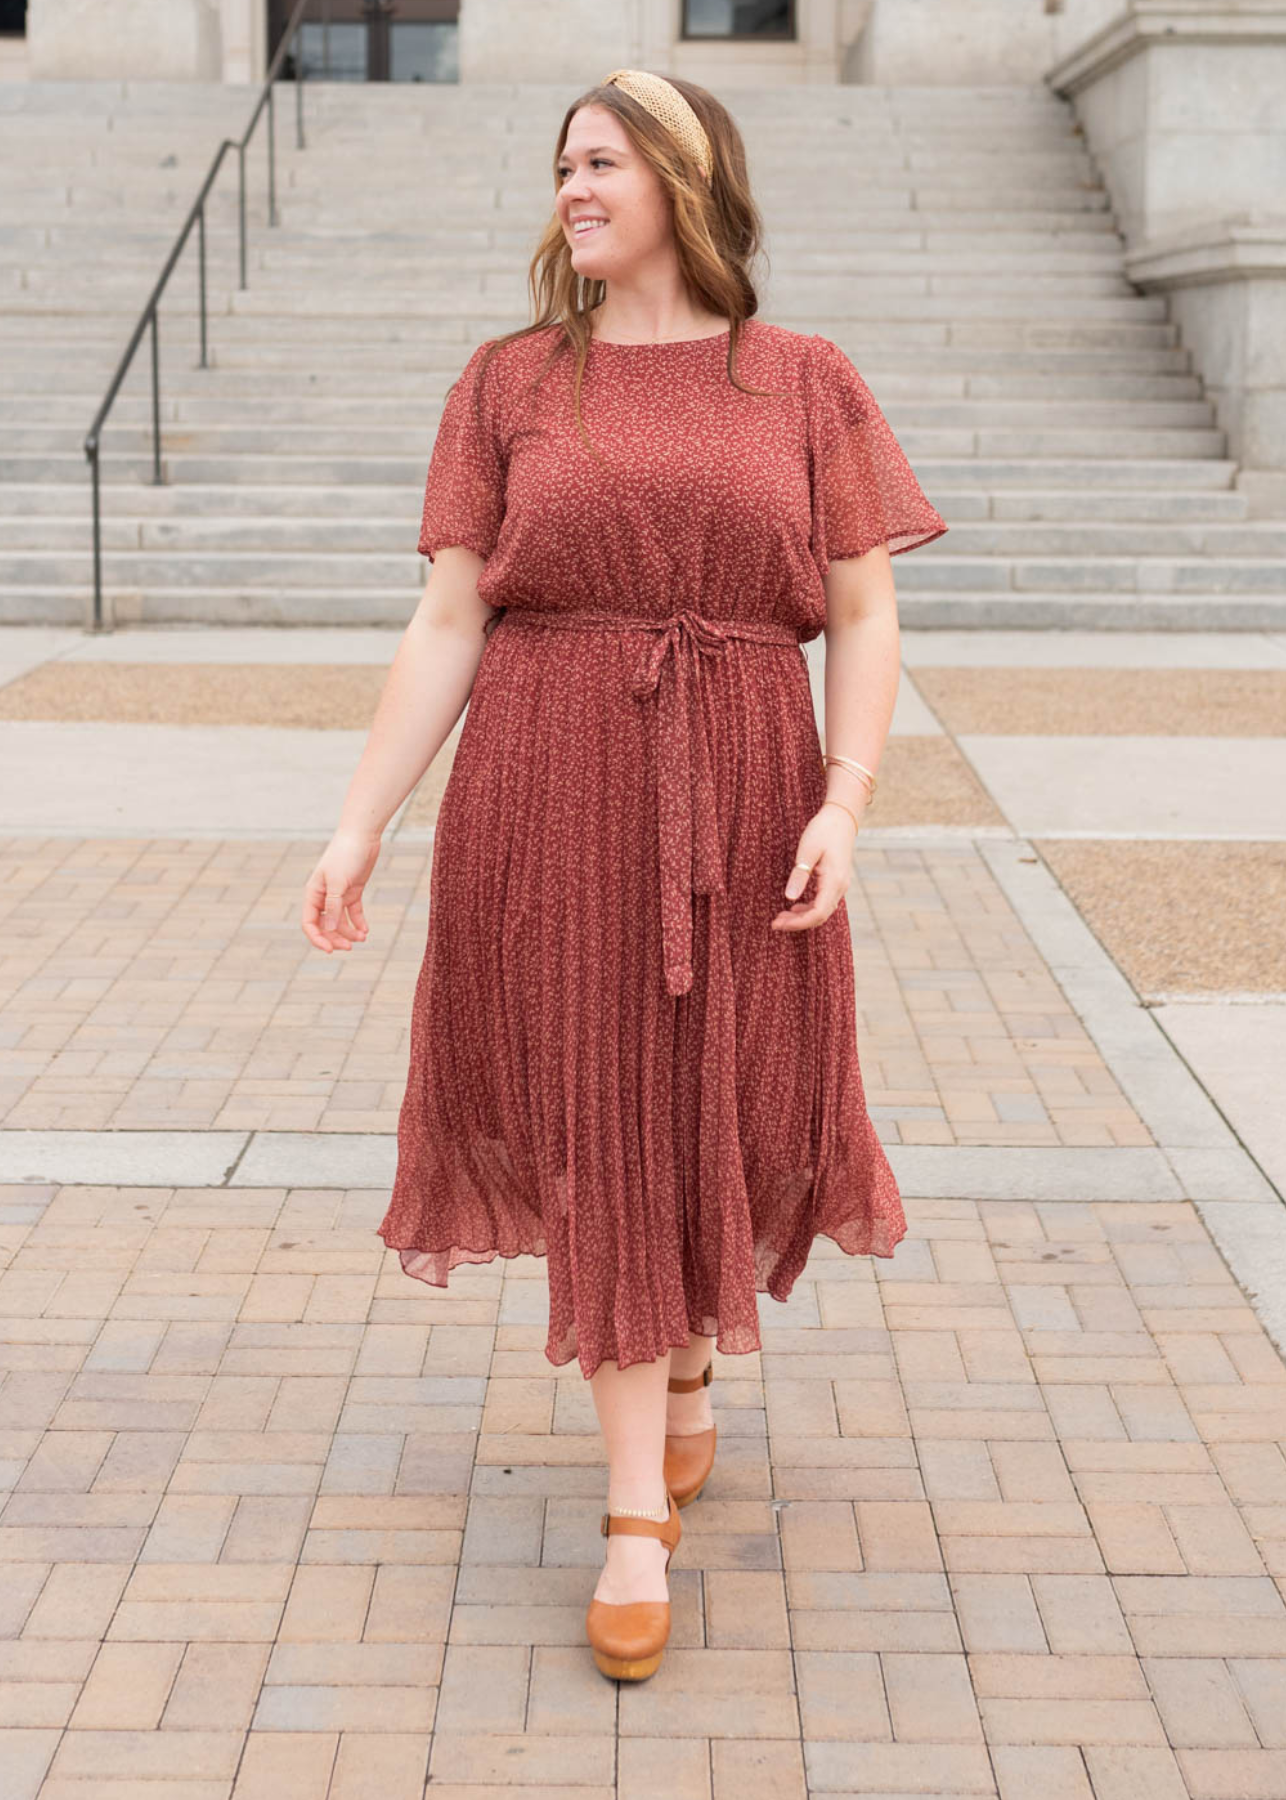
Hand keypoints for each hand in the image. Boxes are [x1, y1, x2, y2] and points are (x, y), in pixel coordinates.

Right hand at [301, 828, 379, 952]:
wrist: (362, 836)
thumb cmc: (345, 855)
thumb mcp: (338, 882)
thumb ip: (333, 906)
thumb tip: (329, 930)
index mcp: (313, 894)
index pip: (309, 923)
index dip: (318, 939)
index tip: (331, 950)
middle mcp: (324, 897)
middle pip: (325, 926)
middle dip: (336, 938)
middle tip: (350, 947)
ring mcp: (339, 895)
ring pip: (339, 921)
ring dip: (349, 932)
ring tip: (362, 937)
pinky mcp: (353, 891)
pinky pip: (353, 912)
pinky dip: (358, 922)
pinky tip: (365, 930)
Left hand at [770, 799, 861, 932]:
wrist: (842, 817)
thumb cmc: (823, 830)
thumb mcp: (807, 851)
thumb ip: (799, 875)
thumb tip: (789, 898)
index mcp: (834, 881)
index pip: (817, 913)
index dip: (798, 923)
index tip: (778, 923)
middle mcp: (840, 887)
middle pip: (820, 916)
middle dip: (797, 923)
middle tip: (775, 923)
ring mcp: (840, 885)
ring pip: (822, 911)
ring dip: (802, 917)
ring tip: (782, 916)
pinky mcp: (836, 881)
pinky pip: (824, 902)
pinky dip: (809, 908)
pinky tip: (795, 906)